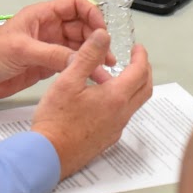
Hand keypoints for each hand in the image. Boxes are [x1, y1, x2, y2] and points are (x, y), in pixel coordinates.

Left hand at [0, 0, 109, 99]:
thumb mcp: (20, 50)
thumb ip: (50, 54)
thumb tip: (78, 60)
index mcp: (42, 16)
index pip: (75, 5)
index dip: (91, 14)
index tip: (101, 31)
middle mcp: (49, 29)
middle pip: (82, 27)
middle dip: (96, 39)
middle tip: (106, 56)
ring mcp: (49, 47)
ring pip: (79, 46)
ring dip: (91, 56)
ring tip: (104, 70)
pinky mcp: (47, 65)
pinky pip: (71, 63)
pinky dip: (82, 68)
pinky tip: (91, 76)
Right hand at [31, 30, 154, 177]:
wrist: (48, 156)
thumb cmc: (56, 121)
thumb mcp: (68, 80)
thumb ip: (87, 56)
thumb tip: (102, 36)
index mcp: (116, 97)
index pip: (140, 72)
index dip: (141, 56)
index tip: (137, 48)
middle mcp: (121, 114)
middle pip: (144, 88)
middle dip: (143, 71)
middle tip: (135, 60)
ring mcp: (115, 129)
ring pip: (133, 103)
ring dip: (130, 86)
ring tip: (110, 76)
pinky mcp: (107, 139)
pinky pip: (121, 115)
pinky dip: (120, 101)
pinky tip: (99, 98)